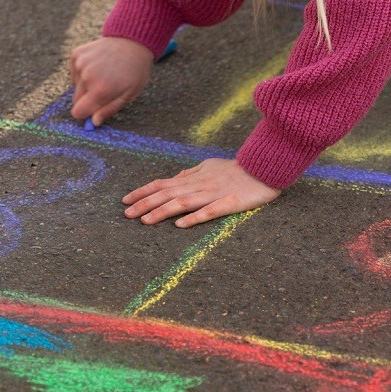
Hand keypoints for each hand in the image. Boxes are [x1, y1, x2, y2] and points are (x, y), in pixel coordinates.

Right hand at [69, 37, 153, 125]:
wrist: (132, 41)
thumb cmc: (134, 71)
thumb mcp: (128, 95)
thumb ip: (109, 110)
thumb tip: (93, 122)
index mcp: (100, 90)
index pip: (78, 112)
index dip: (84, 114)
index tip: (92, 110)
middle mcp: (86, 77)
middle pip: (75, 100)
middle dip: (86, 99)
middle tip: (103, 90)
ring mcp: (80, 64)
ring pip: (75, 85)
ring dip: (86, 84)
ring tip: (103, 74)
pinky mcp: (76, 54)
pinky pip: (74, 72)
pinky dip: (83, 71)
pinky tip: (97, 65)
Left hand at [123, 158, 280, 227]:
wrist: (264, 166)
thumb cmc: (237, 168)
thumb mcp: (211, 166)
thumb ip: (192, 173)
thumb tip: (176, 177)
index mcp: (194, 177)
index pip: (163, 184)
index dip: (143, 192)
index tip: (126, 200)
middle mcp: (200, 184)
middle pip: (167, 193)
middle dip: (145, 203)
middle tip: (126, 214)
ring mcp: (214, 193)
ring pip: (183, 202)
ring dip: (162, 211)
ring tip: (145, 221)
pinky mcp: (230, 203)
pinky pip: (210, 211)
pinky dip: (194, 217)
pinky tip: (180, 225)